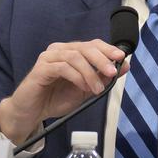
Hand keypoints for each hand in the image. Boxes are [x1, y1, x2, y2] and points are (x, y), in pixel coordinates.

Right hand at [0, 40, 127, 143]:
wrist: (33, 112)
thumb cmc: (56, 98)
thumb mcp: (86, 89)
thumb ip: (103, 77)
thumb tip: (124, 66)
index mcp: (71, 52)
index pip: (92, 44)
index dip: (107, 49)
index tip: (122, 57)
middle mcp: (59, 51)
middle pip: (85, 48)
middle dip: (102, 60)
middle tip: (112, 73)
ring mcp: (48, 58)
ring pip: (75, 57)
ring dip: (90, 73)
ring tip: (97, 89)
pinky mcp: (41, 69)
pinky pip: (62, 67)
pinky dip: (77, 77)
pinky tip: (83, 87)